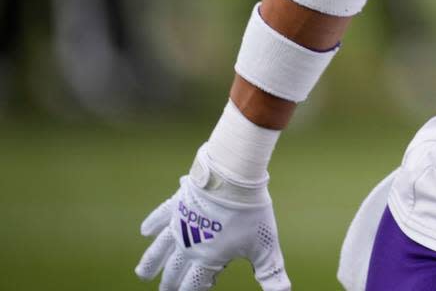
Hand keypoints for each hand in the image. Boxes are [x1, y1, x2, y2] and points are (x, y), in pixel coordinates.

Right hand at [135, 148, 290, 290]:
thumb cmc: (251, 213)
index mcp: (208, 259)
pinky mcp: (178, 203)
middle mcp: (189, 245)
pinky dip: (152, 224)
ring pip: (160, 249)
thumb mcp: (265, 247)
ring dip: (151, 262)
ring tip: (143, 274)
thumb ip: (271, 275)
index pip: (195, 285)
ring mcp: (180, 224)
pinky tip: (145, 231)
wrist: (233, 177)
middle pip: (175, 271)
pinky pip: (161, 216)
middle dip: (170, 283)